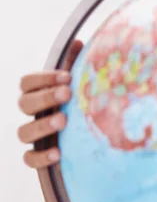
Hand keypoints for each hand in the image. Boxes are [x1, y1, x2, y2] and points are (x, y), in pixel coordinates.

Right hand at [16, 40, 83, 168]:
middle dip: (45, 97)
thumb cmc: (81, 102)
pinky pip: (29, 159)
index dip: (43, 78)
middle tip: (67, 94)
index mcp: (38, 94)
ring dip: (41, 125)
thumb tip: (78, 42)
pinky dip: (40, 156)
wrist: (87, 138)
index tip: (67, 77)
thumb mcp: (80, 83)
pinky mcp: (39, 157)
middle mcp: (33, 114)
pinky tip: (57, 153)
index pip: (27, 83)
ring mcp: (34, 136)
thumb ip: (75, 64)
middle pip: (24, 104)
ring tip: (62, 120)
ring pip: (23, 132)